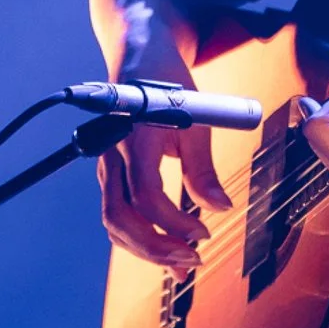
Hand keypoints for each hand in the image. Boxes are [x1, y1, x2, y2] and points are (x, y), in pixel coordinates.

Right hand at [96, 91, 231, 270]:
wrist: (139, 62)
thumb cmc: (169, 86)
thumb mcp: (196, 123)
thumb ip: (203, 169)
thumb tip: (221, 208)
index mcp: (134, 138)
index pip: (145, 194)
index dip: (173, 221)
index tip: (204, 233)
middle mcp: (112, 155)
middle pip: (119, 217)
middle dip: (154, 247)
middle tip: (192, 261)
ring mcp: (107, 167)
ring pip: (114, 221)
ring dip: (145, 249)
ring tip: (181, 265)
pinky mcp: (111, 174)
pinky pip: (117, 213)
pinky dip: (138, 236)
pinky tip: (165, 248)